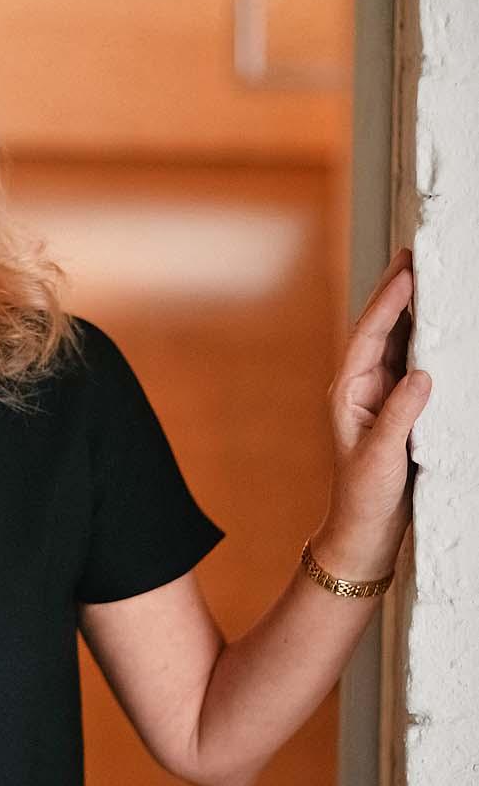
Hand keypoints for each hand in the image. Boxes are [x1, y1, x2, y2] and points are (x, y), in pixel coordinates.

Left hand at [320, 246, 431, 557]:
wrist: (364, 531)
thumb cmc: (365, 497)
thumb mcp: (382, 457)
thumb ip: (400, 415)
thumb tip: (422, 375)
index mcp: (348, 392)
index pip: (369, 337)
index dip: (388, 302)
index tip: (406, 271)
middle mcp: (361, 387)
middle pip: (380, 329)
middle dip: (395, 291)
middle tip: (413, 254)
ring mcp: (380, 396)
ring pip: (396, 342)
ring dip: (409, 310)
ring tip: (425, 276)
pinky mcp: (399, 409)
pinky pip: (411, 364)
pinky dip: (423, 340)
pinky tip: (437, 325)